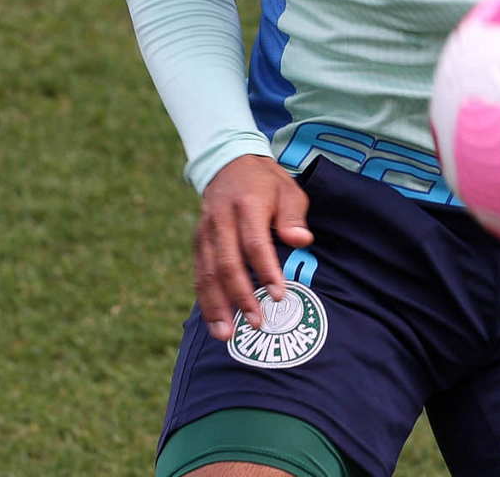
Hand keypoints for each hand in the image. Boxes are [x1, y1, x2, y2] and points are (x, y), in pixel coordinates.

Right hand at [192, 154, 313, 341]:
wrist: (230, 163)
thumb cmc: (267, 183)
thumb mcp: (288, 190)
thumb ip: (294, 216)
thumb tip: (302, 241)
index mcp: (247, 204)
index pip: (255, 243)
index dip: (267, 271)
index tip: (279, 295)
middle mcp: (221, 219)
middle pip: (227, 263)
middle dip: (241, 296)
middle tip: (257, 322)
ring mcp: (205, 231)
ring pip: (207, 273)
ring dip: (216, 306)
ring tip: (228, 335)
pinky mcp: (197, 241)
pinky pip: (198, 274)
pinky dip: (205, 300)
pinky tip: (215, 322)